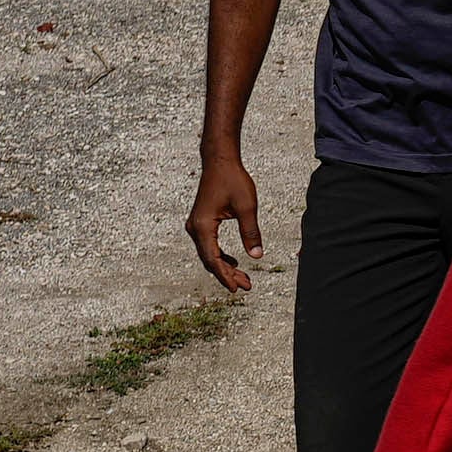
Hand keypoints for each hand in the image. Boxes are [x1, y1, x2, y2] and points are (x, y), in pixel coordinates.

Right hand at [191, 153, 265, 291]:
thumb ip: (251, 232)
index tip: (237, 288)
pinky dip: (221, 256)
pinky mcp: (200, 223)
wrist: (219, 162)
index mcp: (203, 226)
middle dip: (227, 274)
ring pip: (209, 254)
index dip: (225, 275)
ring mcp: (195, 225)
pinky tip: (235, 262)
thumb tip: (257, 255)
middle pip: (209, 259)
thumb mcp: (247, 207)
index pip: (213, 258)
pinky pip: (209, 246)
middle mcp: (194, 228)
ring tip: (244, 278)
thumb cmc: (233, 181)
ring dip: (225, 266)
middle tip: (247, 286)